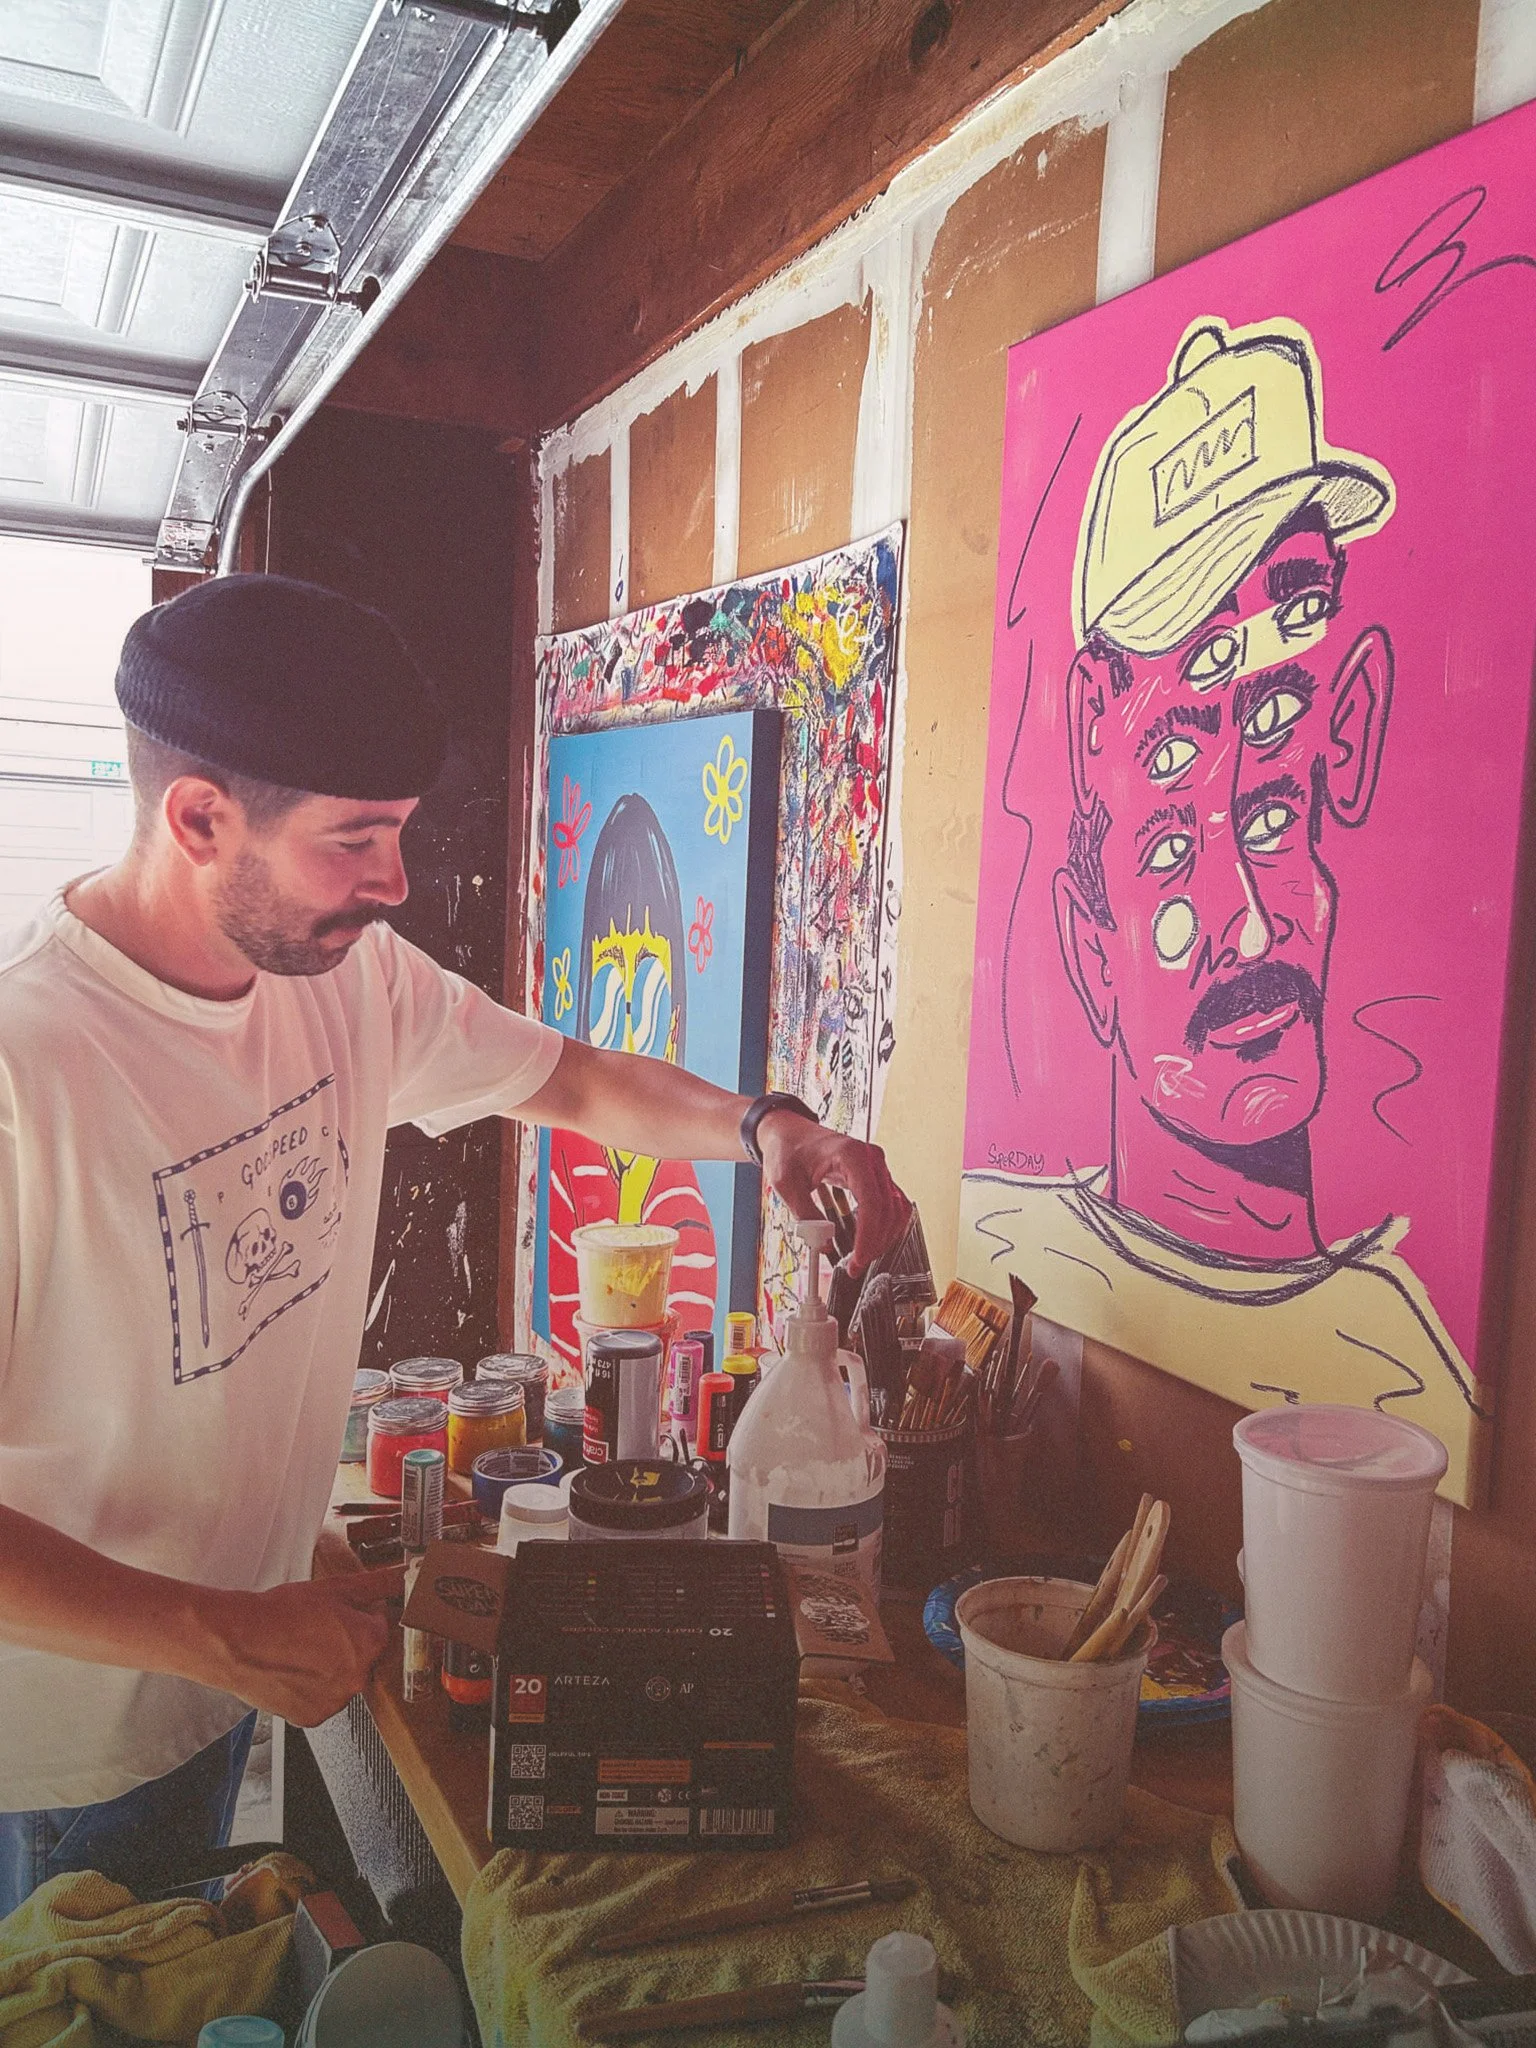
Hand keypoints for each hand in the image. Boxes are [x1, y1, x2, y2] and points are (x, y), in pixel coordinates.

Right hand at [205, 1567, 403, 1725]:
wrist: (238, 1641)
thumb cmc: (281, 1615)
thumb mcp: (335, 1588)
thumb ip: (378, 1583)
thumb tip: (404, 1576)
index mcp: (370, 1643)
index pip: (380, 1626)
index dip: (359, 1616)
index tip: (342, 1615)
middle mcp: (358, 1676)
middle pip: (363, 1655)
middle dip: (347, 1643)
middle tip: (317, 1630)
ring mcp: (335, 1700)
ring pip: (341, 1679)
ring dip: (329, 1667)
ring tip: (301, 1649)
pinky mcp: (312, 1717)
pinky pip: (321, 1700)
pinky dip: (311, 1688)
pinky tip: (294, 1668)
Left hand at [756, 1111, 908, 1271]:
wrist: (788, 1132)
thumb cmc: (788, 1149)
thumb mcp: (787, 1184)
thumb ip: (806, 1215)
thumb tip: (823, 1243)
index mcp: (852, 1155)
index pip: (872, 1202)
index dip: (868, 1236)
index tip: (858, 1258)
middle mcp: (871, 1159)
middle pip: (888, 1208)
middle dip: (875, 1242)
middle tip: (856, 1266)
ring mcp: (877, 1166)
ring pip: (896, 1208)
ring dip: (884, 1236)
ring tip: (863, 1256)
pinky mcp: (875, 1176)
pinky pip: (892, 1203)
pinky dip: (886, 1225)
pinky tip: (871, 1241)